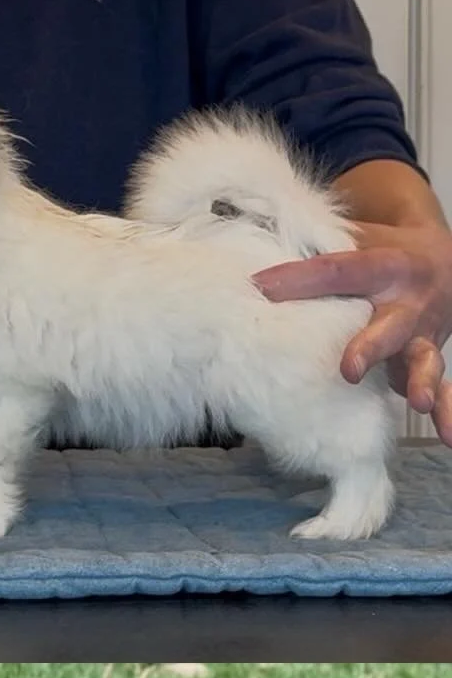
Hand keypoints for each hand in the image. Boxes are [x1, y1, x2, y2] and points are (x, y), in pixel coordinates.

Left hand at [252, 220, 451, 444]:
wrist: (444, 259)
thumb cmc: (382, 254)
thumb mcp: (357, 241)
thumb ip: (313, 251)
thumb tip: (246, 264)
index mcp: (385, 267)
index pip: (339, 271)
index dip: (300, 278)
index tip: (261, 286)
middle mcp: (408, 302)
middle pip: (390, 324)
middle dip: (371, 347)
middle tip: (349, 369)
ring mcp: (422, 336)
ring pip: (423, 359)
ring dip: (421, 381)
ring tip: (419, 402)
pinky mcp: (428, 361)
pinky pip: (445, 390)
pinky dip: (448, 414)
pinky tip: (450, 436)